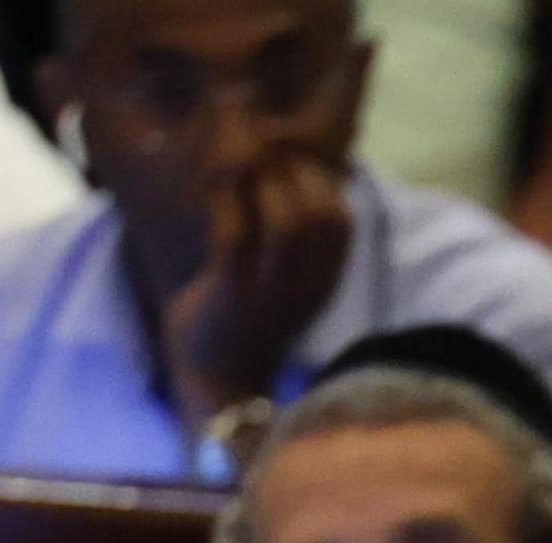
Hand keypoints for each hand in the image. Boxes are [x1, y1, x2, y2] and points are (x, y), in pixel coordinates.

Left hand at [162, 153, 354, 434]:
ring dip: (258, 181)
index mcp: (324, 279)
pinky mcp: (231, 293)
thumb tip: (278, 176)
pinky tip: (210, 188)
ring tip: (232, 165)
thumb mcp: (283, 280)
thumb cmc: (247, 319)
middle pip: (320, 212)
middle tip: (252, 154)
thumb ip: (291, 237)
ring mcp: (271, 290)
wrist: (219, 380)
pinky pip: (234, 236)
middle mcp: (306, 284)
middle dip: (288, 169)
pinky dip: (224, 202)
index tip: (279, 159)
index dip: (314, 177)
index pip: (341, 217)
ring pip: (285, 220)